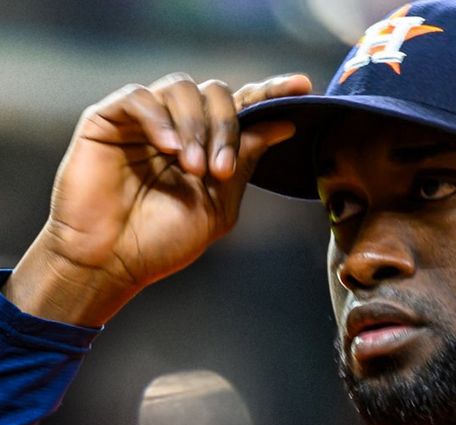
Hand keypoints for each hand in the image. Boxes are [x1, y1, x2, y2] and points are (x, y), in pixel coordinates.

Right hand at [7, 72, 312, 325]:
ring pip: (182, 88)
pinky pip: (140, 97)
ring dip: (196, 127)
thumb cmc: (162, 240)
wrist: (111, 261)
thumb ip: (245, 162)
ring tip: (193, 168)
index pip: (245, 106)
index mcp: (209, 144)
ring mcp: (144, 120)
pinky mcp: (107, 119)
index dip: (273, 92)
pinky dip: (160, 119)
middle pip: (217, 93)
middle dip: (227, 127)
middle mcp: (179, 126)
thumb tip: (284, 124)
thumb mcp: (219, 204)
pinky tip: (169, 150)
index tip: (303, 87)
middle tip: (221, 171)